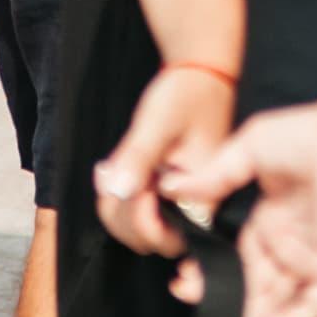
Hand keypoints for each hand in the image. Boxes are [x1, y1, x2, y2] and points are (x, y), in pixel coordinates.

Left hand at [92, 63, 236, 267]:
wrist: (198, 75)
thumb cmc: (186, 95)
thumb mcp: (158, 123)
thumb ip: (139, 158)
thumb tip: (117, 192)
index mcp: (205, 194)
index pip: (169, 238)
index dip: (142, 221)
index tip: (137, 185)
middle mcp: (195, 206)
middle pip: (150, 242)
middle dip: (123, 212)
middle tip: (117, 171)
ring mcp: (178, 202)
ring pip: (136, 231)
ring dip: (114, 204)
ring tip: (111, 167)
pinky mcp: (165, 195)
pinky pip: (133, 212)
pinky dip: (114, 196)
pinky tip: (111, 169)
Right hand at [184, 96, 316, 316]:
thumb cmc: (306, 134)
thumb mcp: (248, 151)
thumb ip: (213, 177)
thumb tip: (171, 189)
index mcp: (272, 216)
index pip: (238, 255)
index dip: (213, 269)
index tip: (183, 278)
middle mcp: (290, 240)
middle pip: (254, 281)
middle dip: (225, 295)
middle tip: (192, 296)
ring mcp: (312, 255)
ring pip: (281, 299)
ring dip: (256, 316)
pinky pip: (314, 305)